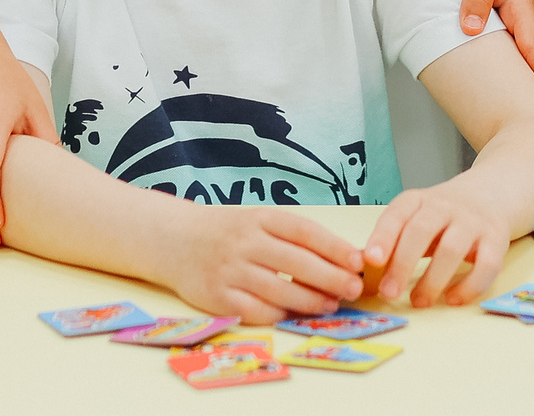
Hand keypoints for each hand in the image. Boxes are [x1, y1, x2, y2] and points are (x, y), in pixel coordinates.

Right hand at [170, 207, 366, 324]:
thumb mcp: (259, 222)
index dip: (334, 247)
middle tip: (353, 289)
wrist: (176, 240)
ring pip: (279, 290)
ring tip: (331, 304)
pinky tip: (294, 313)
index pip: (304, 231)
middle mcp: (245, 242)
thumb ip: (293, 238)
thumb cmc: (230, 232)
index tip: (358, 261)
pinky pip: (256, 311)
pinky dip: (279, 314)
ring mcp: (230, 270)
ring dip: (310, 300)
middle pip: (296, 263)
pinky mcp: (217, 297)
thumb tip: (342, 259)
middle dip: (330, 278)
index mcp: (260, 218)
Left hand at [361, 183, 511, 307]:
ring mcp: (473, 221)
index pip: (397, 214)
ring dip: (433, 279)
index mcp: (418, 200)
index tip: (370, 260)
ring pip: (452, 249)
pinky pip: (487, 265)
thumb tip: (362, 272)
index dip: (383, 236)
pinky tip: (454, 299)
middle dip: (403, 264)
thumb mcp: (416, 217)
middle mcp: (445, 206)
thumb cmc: (443, 215)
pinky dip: (470, 286)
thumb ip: (394, 240)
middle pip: (421, 231)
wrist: (491, 193)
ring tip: (419, 302)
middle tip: (389, 293)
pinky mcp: (496, 239)